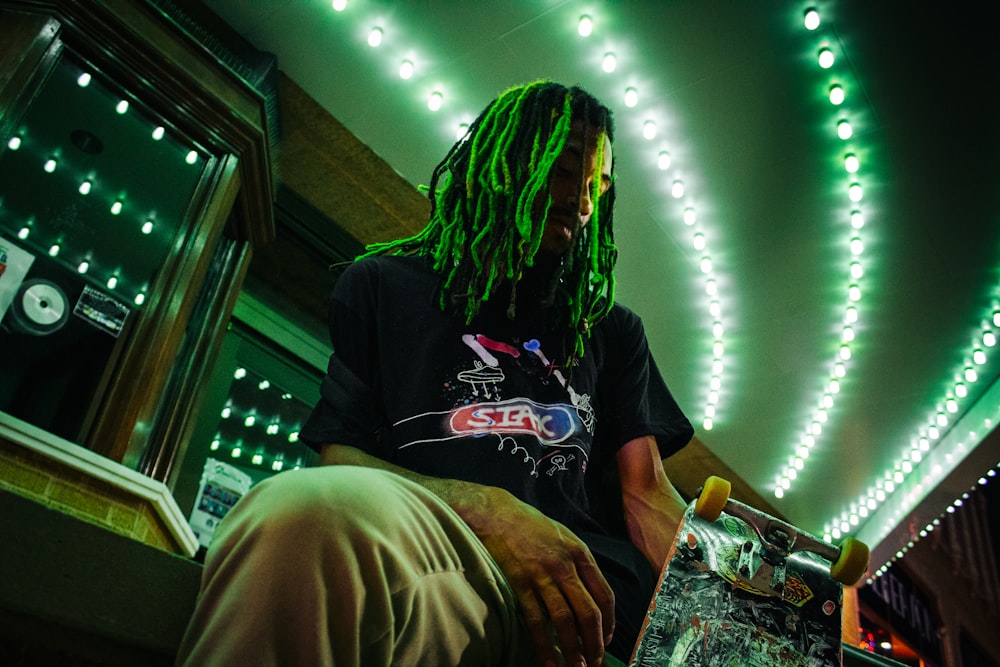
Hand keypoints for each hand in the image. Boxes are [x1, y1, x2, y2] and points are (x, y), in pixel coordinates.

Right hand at [470, 487, 614, 665]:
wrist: (495, 513)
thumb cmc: (530, 525)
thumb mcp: (564, 536)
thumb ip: (578, 563)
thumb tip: (590, 594)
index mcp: (580, 554)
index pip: (605, 595)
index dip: (609, 623)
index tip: (608, 639)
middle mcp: (565, 566)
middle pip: (588, 613)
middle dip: (595, 643)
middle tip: (596, 663)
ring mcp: (542, 575)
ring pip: (564, 621)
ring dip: (573, 650)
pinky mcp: (519, 583)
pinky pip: (535, 621)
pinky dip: (544, 646)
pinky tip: (549, 662)